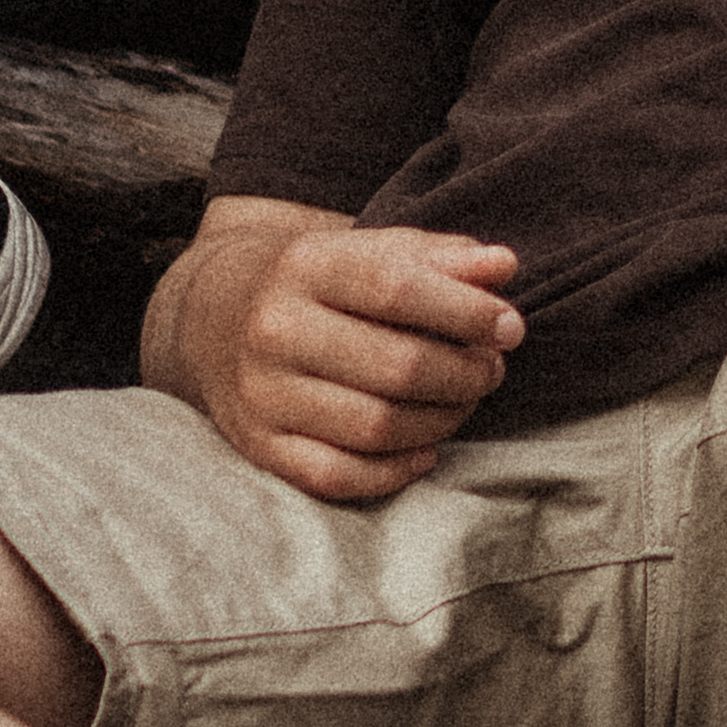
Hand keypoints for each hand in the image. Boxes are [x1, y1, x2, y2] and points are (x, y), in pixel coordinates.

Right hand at [170, 206, 526, 500]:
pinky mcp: (257, 444)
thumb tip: (504, 267)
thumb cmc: (323, 283)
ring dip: (439, 423)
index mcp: (306, 265)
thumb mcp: (374, 250)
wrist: (217, 315)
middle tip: (490, 371)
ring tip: (462, 404)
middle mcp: (274, 329)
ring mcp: (261, 392)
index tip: (509, 327)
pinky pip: (336, 475)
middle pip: (395, 367)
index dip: (466, 312)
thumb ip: (443, 256)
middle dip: (463, 375)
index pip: (397, 288)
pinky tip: (424, 450)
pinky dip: (393, 472)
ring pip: (374, 427)